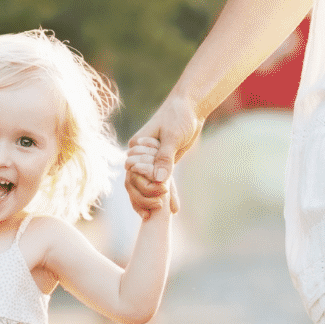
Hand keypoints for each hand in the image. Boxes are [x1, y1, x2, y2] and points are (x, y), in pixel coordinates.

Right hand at [124, 97, 202, 211]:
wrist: (190, 107)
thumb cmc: (178, 116)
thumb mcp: (172, 136)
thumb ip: (165, 158)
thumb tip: (159, 180)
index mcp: (136, 146)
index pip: (133, 172)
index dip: (143, 185)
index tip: (161, 190)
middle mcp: (140, 155)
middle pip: (136, 182)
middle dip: (146, 197)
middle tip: (161, 208)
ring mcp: (151, 160)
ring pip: (146, 185)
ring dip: (153, 200)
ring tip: (163, 216)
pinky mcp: (163, 164)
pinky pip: (161, 182)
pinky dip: (167, 195)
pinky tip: (174, 209)